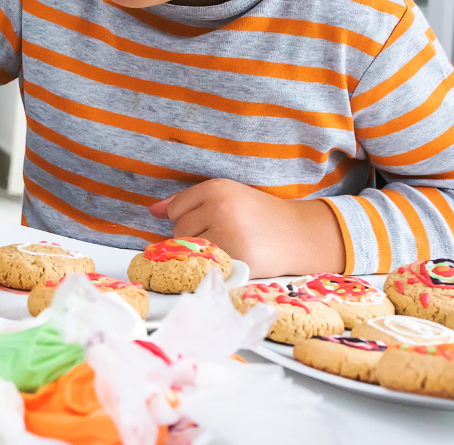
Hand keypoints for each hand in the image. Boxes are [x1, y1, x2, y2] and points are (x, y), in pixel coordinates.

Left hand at [147, 179, 342, 277]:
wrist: (300, 235)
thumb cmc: (259, 216)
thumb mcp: (228, 197)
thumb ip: (188, 202)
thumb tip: (153, 210)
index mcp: (217, 188)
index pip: (176, 208)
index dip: (190, 217)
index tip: (212, 219)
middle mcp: (219, 208)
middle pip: (178, 229)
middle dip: (195, 234)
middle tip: (226, 233)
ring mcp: (225, 234)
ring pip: (188, 249)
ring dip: (201, 252)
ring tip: (230, 244)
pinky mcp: (232, 258)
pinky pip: (203, 265)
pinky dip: (211, 265)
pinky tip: (232, 257)